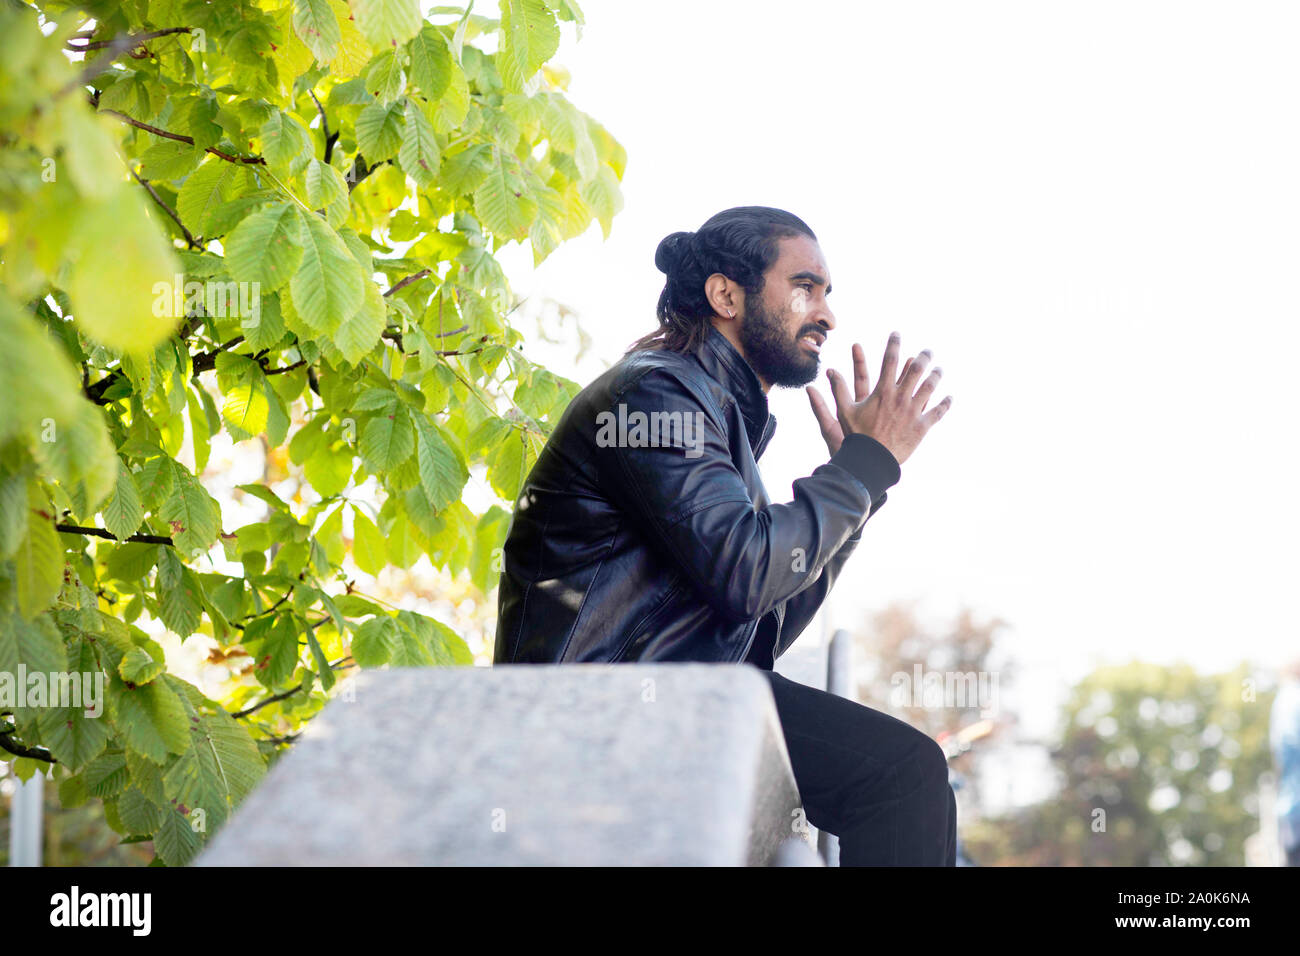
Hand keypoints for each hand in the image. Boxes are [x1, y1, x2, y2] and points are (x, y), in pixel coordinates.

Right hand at [805, 334, 951, 464]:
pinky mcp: (922, 426)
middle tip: (928, 351)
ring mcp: (913, 411)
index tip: (896, 334)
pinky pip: (937, 412)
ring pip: (930, 387)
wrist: (872, 460)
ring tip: (939, 369)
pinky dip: (945, 404)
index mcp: (883, 391)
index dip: (893, 344)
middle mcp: (901, 397)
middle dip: (924, 357)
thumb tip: (829, 371)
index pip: (890, 360)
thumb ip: (838, 389)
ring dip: (936, 376)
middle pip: (917, 370)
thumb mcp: (844, 411)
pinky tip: (949, 398)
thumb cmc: (857, 436)